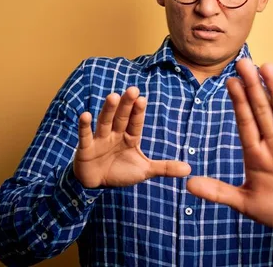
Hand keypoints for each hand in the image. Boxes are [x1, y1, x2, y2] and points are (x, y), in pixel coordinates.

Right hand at [74, 86, 190, 187]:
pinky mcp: (85, 148)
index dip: (138, 112)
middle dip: (126, 104)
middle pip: (121, 117)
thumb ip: (165, 168)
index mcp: (129, 137)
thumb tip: (188, 169)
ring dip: (108, 110)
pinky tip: (85, 115)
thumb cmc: (119, 172)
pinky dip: (84, 127)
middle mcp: (115, 134)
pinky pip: (85, 136)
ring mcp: (100, 139)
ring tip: (113, 96)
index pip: (135, 123)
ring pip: (105, 122)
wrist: (95, 184)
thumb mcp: (144, 171)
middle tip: (132, 89)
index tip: (143, 98)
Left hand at [187, 59, 272, 228]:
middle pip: (262, 111)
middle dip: (253, 88)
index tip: (229, 81)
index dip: (238, 102)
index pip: (245, 122)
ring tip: (268, 67)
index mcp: (256, 153)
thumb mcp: (246, 203)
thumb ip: (219, 192)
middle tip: (243, 63)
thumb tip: (188, 184)